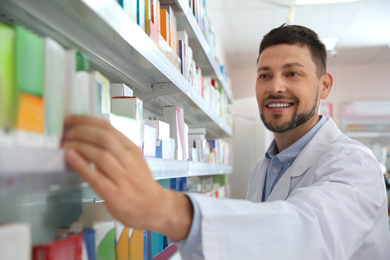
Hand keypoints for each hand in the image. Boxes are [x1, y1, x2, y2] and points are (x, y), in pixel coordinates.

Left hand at [62, 115, 192, 240]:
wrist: (156, 208)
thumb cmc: (141, 184)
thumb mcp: (133, 161)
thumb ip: (116, 150)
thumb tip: (88, 138)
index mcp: (132, 149)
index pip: (109, 128)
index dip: (87, 120)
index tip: (72, 119)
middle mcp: (129, 160)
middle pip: (104, 137)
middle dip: (81, 130)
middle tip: (65, 132)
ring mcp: (123, 177)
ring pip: (101, 154)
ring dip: (79, 145)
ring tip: (65, 144)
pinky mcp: (114, 194)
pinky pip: (95, 177)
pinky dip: (81, 165)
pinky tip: (70, 158)